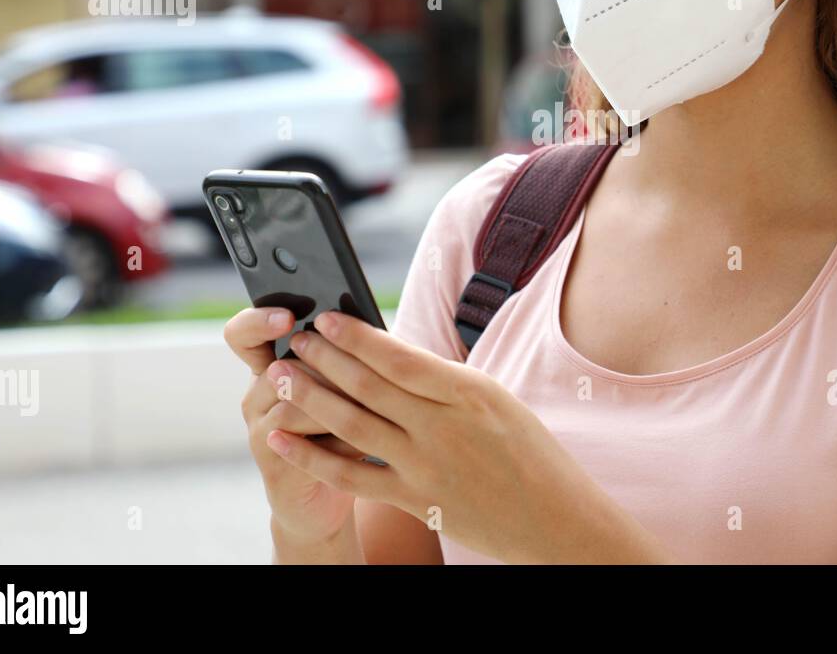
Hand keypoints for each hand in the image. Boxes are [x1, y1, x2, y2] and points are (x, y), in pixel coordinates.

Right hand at [225, 306, 367, 546]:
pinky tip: (365, 440)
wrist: (325, 496)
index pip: (243, 334)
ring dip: (335, 401)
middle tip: (356, 365)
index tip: (288, 317)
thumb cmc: (343, 429)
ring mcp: (259, 429)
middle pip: (281, 365)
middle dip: (324, 365)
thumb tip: (372, 333)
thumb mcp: (343, 388)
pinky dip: (338, 439)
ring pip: (293, 402)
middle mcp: (257, 395)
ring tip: (370, 404)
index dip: (259, 321)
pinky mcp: (273, 461)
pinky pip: (301, 442)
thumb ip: (345, 361)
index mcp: (271, 366)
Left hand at [265, 311, 670, 563]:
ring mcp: (427, 466)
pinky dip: (313, 457)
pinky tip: (283, 440)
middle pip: (369, 385)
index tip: (326, 317)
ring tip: (280, 377)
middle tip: (295, 339)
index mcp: (469, 392)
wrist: (556, 520)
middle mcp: (444, 426)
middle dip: (325, 358)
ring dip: (310, 398)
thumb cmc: (530, 453)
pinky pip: (353, 476)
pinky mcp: (417, 501)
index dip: (356, 336)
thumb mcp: (497, 402)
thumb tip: (393, 357)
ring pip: (353, 425)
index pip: (399, 357)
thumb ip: (446, 383)